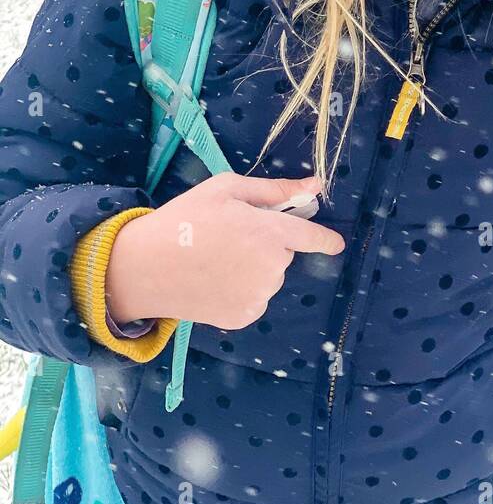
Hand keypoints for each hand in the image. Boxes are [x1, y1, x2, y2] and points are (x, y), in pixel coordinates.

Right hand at [105, 172, 344, 328]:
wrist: (144, 267)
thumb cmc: (185, 219)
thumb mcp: (226, 190)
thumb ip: (275, 190)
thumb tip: (315, 186)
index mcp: (270, 233)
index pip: (312, 238)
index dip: (326, 240)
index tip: (336, 244)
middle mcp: (271, 267)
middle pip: (282, 254)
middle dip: (265, 244)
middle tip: (228, 238)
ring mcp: (257, 296)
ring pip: (267, 277)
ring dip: (252, 269)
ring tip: (215, 261)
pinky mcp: (242, 317)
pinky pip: (253, 299)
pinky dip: (240, 292)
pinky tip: (213, 282)